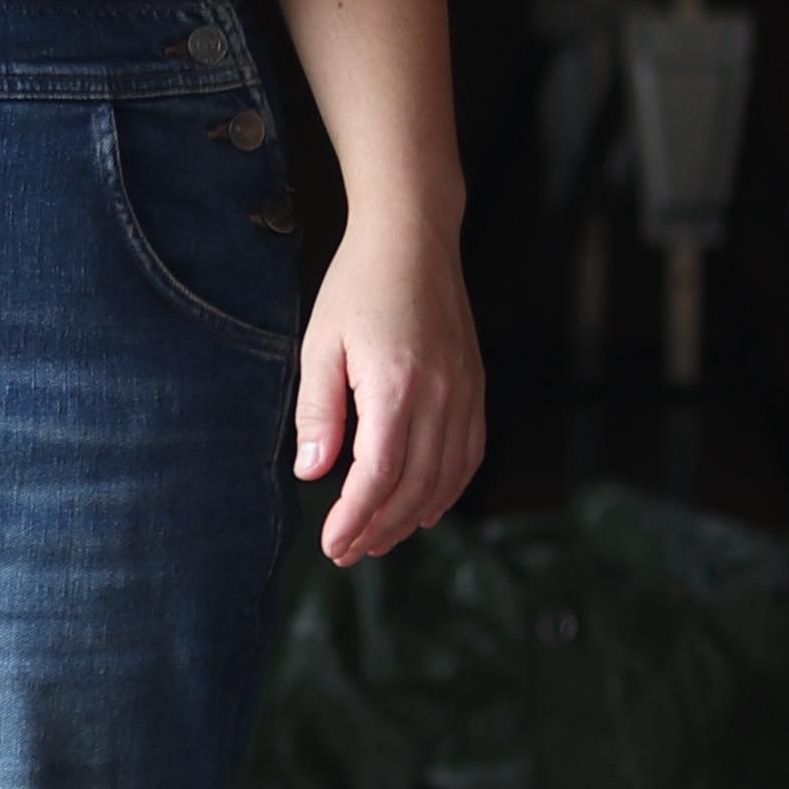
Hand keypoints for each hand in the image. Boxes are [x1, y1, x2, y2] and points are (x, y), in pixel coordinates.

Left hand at [296, 216, 484, 567]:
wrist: (413, 237)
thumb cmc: (359, 285)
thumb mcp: (321, 343)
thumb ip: (319, 411)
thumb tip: (313, 471)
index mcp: (396, 385)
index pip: (378, 476)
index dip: (355, 518)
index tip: (332, 543)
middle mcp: (440, 395)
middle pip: (414, 487)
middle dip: (380, 529)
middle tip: (347, 552)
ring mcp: (465, 392)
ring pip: (446, 478)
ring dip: (412, 517)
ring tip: (378, 539)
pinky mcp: (475, 386)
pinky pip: (470, 453)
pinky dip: (448, 489)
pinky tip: (425, 509)